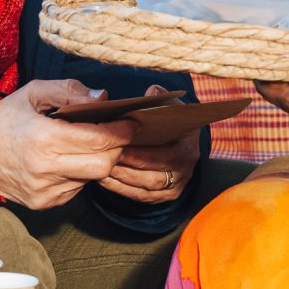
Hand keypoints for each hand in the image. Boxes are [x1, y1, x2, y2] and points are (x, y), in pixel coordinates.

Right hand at [0, 79, 133, 209]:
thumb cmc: (5, 119)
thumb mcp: (33, 92)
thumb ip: (70, 90)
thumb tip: (103, 97)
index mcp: (43, 137)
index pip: (99, 139)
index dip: (122, 131)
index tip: (133, 123)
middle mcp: (44, 168)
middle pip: (103, 165)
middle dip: (117, 148)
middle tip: (119, 134)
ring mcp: (44, 190)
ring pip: (92, 178)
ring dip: (97, 161)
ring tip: (89, 144)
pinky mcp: (43, 203)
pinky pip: (76, 189)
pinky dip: (80, 174)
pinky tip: (68, 160)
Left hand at [98, 83, 200, 205]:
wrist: (178, 139)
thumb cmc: (167, 121)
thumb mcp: (168, 106)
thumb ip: (160, 98)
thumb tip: (152, 92)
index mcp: (188, 144)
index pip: (164, 154)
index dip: (139, 152)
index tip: (116, 145)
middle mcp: (186, 167)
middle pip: (153, 174)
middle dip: (126, 168)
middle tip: (103, 160)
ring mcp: (176, 185)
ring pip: (145, 187)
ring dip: (121, 179)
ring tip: (100, 169)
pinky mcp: (164, 196)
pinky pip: (140, 196)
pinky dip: (121, 189)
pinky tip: (103, 180)